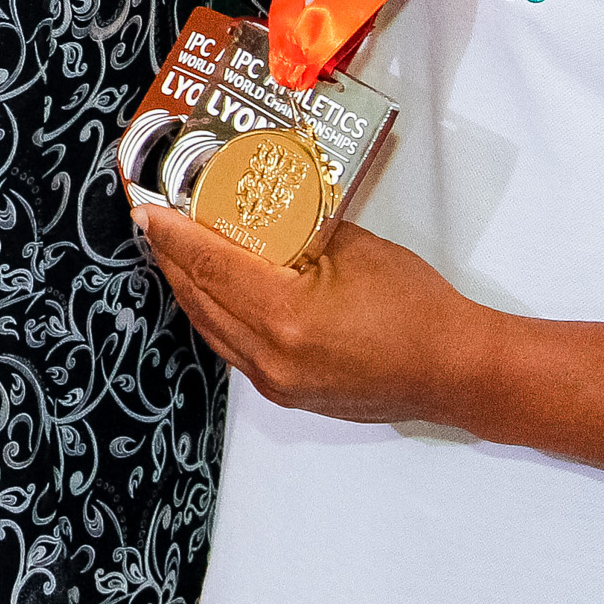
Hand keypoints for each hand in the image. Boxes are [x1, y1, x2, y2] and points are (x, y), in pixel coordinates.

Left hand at [134, 188, 495, 425]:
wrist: (455, 370)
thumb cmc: (417, 310)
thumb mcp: (353, 247)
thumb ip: (296, 230)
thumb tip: (255, 209)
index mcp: (286, 316)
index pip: (210, 267)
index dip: (174, 236)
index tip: (149, 211)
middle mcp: (272, 356)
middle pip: (200, 299)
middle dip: (172, 258)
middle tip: (156, 223)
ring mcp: (276, 381)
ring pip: (210, 328)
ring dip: (189, 288)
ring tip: (176, 251)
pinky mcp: (285, 393)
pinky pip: (231, 348)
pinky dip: (215, 315)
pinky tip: (213, 290)